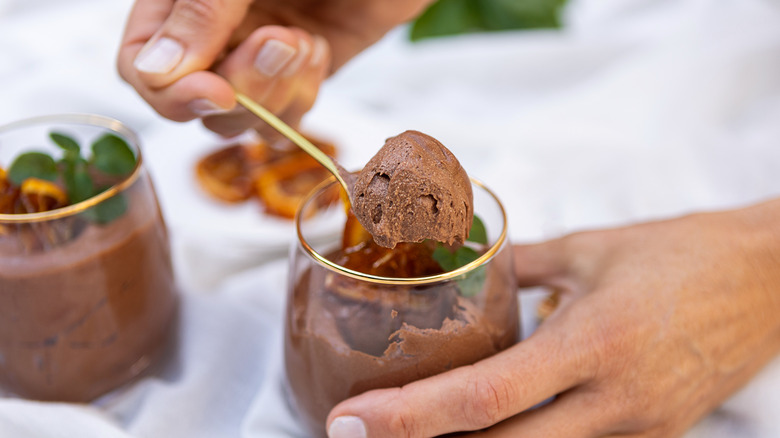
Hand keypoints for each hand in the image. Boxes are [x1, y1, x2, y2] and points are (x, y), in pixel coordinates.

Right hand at [117, 0, 432, 136]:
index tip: (217, 90)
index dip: (172, 92)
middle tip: (283, 42)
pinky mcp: (303, 72)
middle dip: (243, 88)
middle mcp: (215, 31)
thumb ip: (202, 11)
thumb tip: (155, 72)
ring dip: (276, 94)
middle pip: (196, 102)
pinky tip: (318, 49)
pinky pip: (287, 117)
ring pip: (242, 118)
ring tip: (305, 42)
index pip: (142, 65)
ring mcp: (259, 55)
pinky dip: (302, 97)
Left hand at [325, 199, 779, 437]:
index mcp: (593, 344)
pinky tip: (484, 431)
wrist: (769, 280)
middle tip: (358, 437)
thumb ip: (515, 265)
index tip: (351, 423)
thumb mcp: (588, 249)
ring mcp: (639, 433)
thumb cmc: (679, 254)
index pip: (483, 397)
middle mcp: (614, 403)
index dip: (409, 418)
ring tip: (413, 435)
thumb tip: (457, 265)